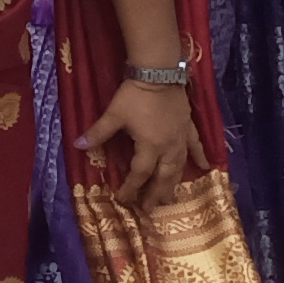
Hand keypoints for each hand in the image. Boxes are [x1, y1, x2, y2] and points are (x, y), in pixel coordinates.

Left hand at [78, 79, 207, 207]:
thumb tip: (77, 146)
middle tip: (150, 209)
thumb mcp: (113, 114)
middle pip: (163, 176)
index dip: (130, 188)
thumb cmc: (134, 95)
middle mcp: (168, 147)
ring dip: (174, 182)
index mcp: (150, 146)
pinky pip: (196, 145)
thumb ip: (98, 132)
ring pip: (180, 166)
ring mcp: (181, 137)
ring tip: (171, 198)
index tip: (122, 200)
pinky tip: (206, 167)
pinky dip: (200, 156)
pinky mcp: (188, 126)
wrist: (158, 73)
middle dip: (155, 194)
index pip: (139, 173)